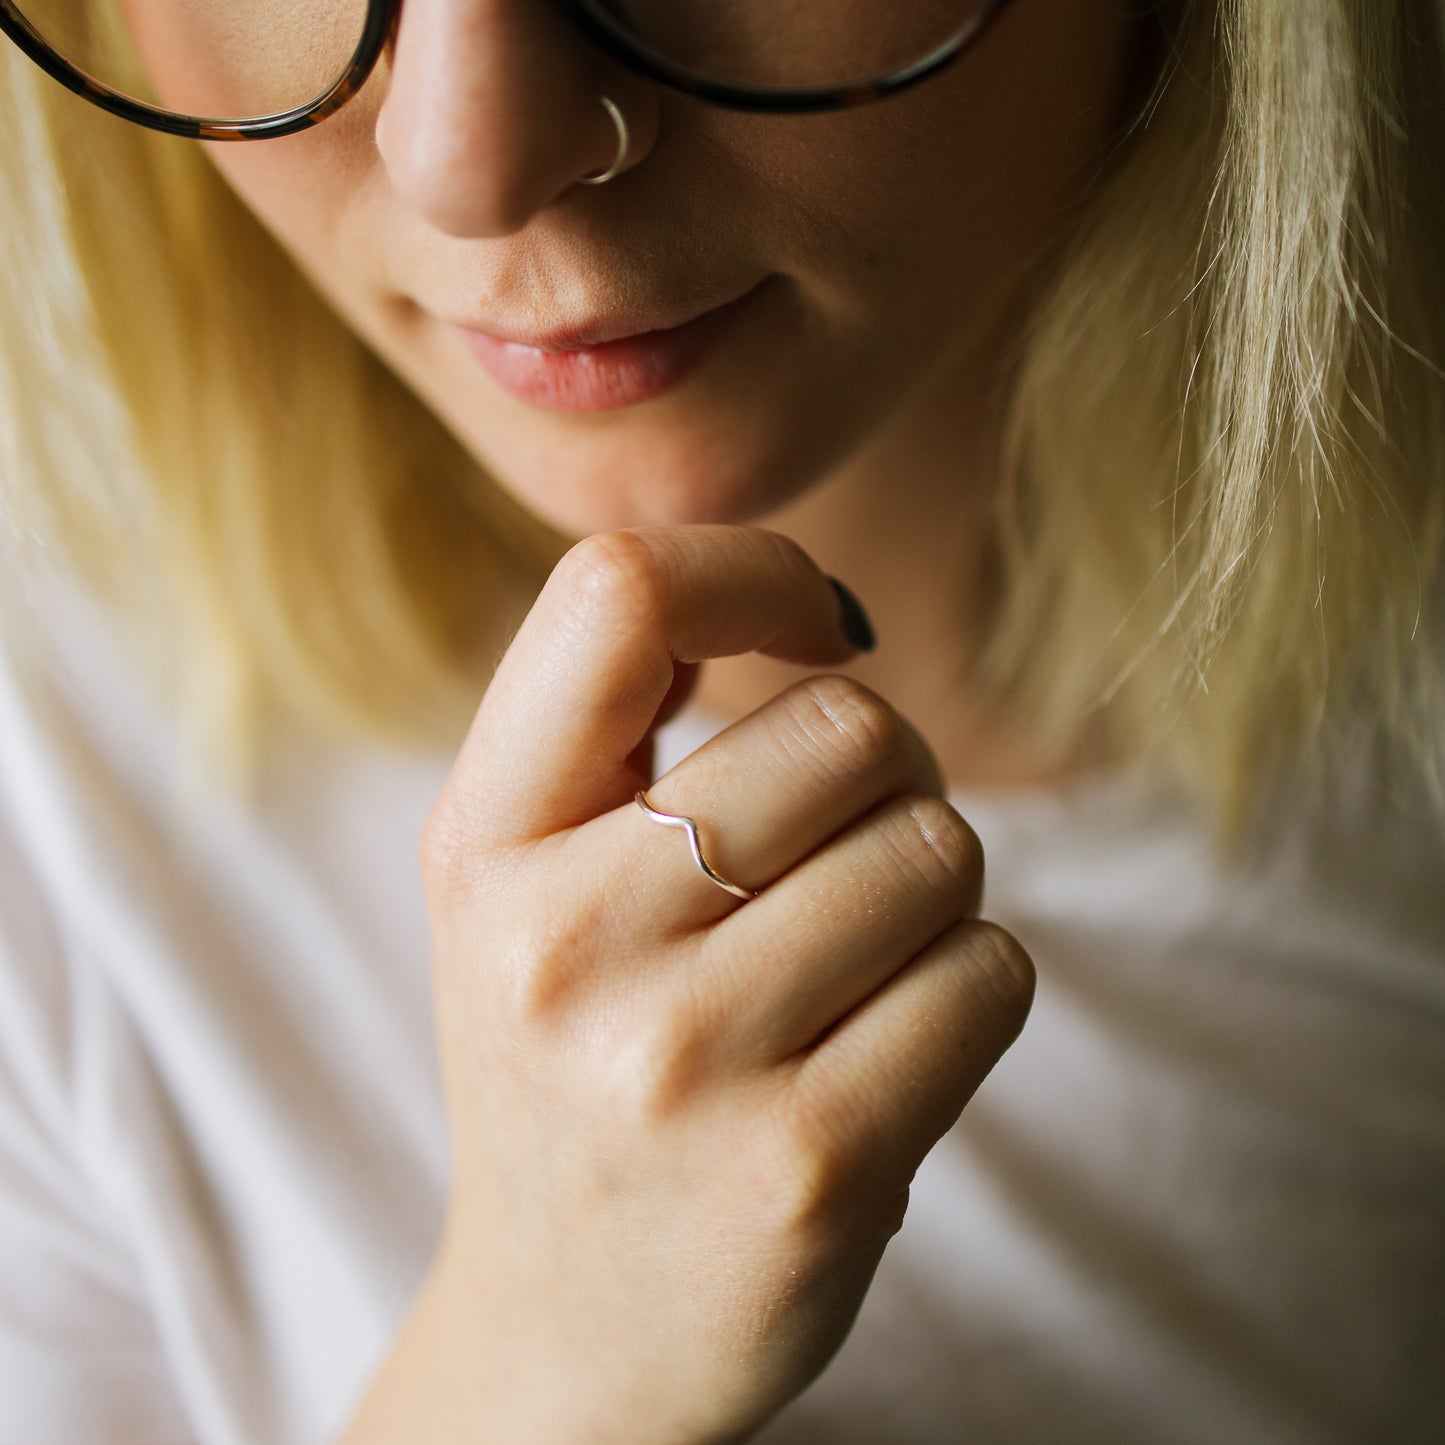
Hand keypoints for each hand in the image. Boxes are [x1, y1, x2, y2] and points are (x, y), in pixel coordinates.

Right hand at [414, 525, 1033, 1443]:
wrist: (569, 1337)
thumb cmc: (575, 1067)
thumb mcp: (525, 894)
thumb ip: (625, 742)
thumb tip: (828, 619)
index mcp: (484, 844)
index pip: (618, 596)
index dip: (751, 568)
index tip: (817, 625)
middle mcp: (563, 941)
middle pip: (850, 727)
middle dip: (890, 775)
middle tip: (848, 851)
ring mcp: (681, 1060)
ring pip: (938, 845)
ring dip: (935, 890)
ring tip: (856, 964)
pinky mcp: (807, 1167)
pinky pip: (988, 974)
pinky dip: (973, 986)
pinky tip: (892, 1045)